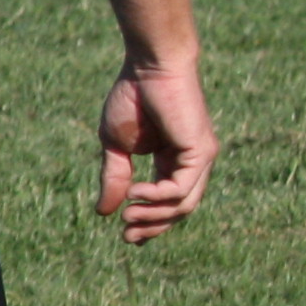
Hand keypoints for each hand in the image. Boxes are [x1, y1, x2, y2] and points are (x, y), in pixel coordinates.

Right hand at [96, 59, 213, 242]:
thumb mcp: (116, 146)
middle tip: (128, 236)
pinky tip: (134, 193)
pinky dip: (157, 196)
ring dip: (154, 216)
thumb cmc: (133, 98)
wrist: (149, 67)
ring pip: (184, 204)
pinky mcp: (201, 150)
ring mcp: (200, 157)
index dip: (149, 222)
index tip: (127, 237)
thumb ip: (115, 178)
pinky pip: (182, 187)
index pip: (168, 202)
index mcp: (171, 161)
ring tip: (128, 215)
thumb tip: (104, 212)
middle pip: (180, 210)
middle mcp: (191, 162)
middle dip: (153, 226)